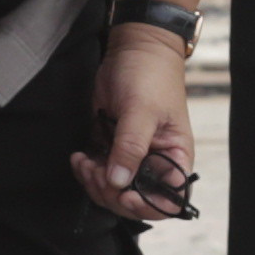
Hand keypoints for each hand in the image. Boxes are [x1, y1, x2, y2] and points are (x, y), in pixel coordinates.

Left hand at [80, 27, 197, 222]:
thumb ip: (131, 148)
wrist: (133, 49)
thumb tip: (119, 183)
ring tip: (83, 162)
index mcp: (175, 158)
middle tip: (96, 172)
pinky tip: (79, 158)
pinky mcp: (111, 148)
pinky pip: (98, 173)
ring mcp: (131, 157)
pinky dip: (85, 171)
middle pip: (134, 199)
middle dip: (111, 192)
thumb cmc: (150, 75)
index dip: (147, 206)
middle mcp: (155, 162)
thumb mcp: (142, 111)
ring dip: (94, 182)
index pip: (168, 200)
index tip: (124, 194)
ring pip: (112, 189)